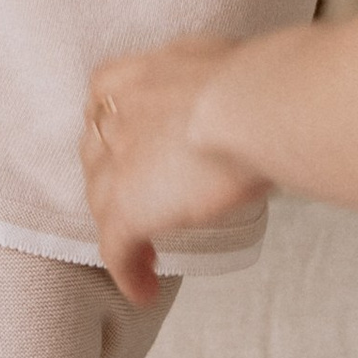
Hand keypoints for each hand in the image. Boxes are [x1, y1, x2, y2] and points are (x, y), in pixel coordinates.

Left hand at [83, 39, 260, 303]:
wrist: (250, 105)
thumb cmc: (260, 82)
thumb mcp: (228, 66)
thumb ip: (215, 84)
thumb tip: (240, 96)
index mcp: (141, 76)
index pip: (105, 98)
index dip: (116, 124)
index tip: (131, 140)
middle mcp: (120, 116)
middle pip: (96, 151)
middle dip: (111, 173)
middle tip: (142, 194)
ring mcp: (119, 166)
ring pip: (100, 201)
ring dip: (116, 223)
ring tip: (142, 248)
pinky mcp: (129, 210)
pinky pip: (116, 249)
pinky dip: (127, 272)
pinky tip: (145, 290)